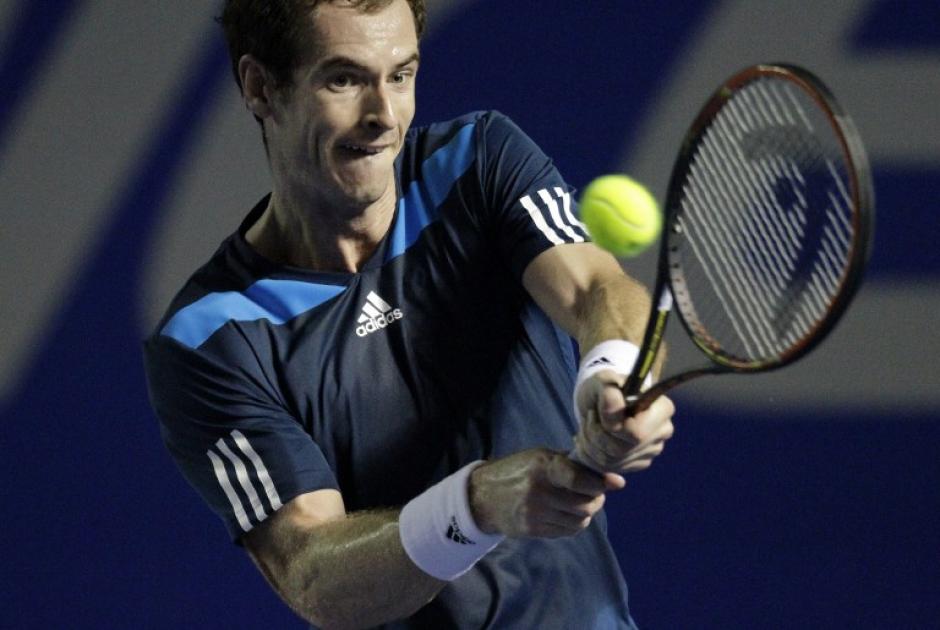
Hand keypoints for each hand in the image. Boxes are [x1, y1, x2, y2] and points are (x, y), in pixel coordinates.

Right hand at [467, 449, 624, 537]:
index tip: (616, 483)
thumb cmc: (519, 470)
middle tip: (596, 493)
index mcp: (542, 466)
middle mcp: (538, 491)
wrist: (483, 496)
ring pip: (580, 521)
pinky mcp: (533, 530)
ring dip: (587, 513)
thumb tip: (607, 473)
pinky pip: (568, 531)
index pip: (577, 478)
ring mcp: (535, 513)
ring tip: (580, 503)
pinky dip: (574, 523)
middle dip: (597, 499)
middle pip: (585, 504)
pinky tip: (567, 513)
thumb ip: (570, 463)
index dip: (600, 482)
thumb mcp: (540, 456)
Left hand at [573, 370, 674, 472]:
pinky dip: (592, 456)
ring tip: (587, 428)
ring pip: (612, 462)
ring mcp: (652, 450)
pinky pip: (609, 469)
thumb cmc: (604, 388)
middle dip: (595, 436)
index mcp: (662, 408)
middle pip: (621, 450)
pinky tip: (592, 440)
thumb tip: (615, 406)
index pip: (636, 433)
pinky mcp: (639, 463)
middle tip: (588, 419)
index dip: (610, 427)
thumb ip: (608, 391)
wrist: (602, 402)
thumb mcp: (602, 381)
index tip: (596, 412)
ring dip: (590, 445)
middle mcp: (663, 431)